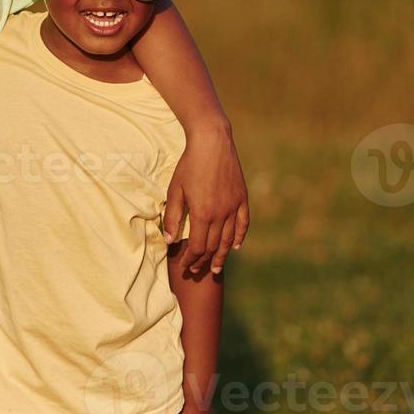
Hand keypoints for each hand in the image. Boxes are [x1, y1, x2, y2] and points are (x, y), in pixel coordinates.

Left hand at [165, 125, 248, 275]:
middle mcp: (221, 214)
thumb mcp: (175, 190)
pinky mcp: (242, 198)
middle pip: (213, 246)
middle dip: (204, 261)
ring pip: (229, 239)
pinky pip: (243, 223)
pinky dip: (240, 237)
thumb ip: (173, 217)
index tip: (185, 265)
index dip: (190, 259)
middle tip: (197, 270)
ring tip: (216, 268)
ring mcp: (233, 207)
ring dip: (222, 255)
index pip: (198, 246)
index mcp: (202, 214)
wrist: (212, 143)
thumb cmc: (189, 165)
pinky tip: (236, 247)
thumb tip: (170, 240)